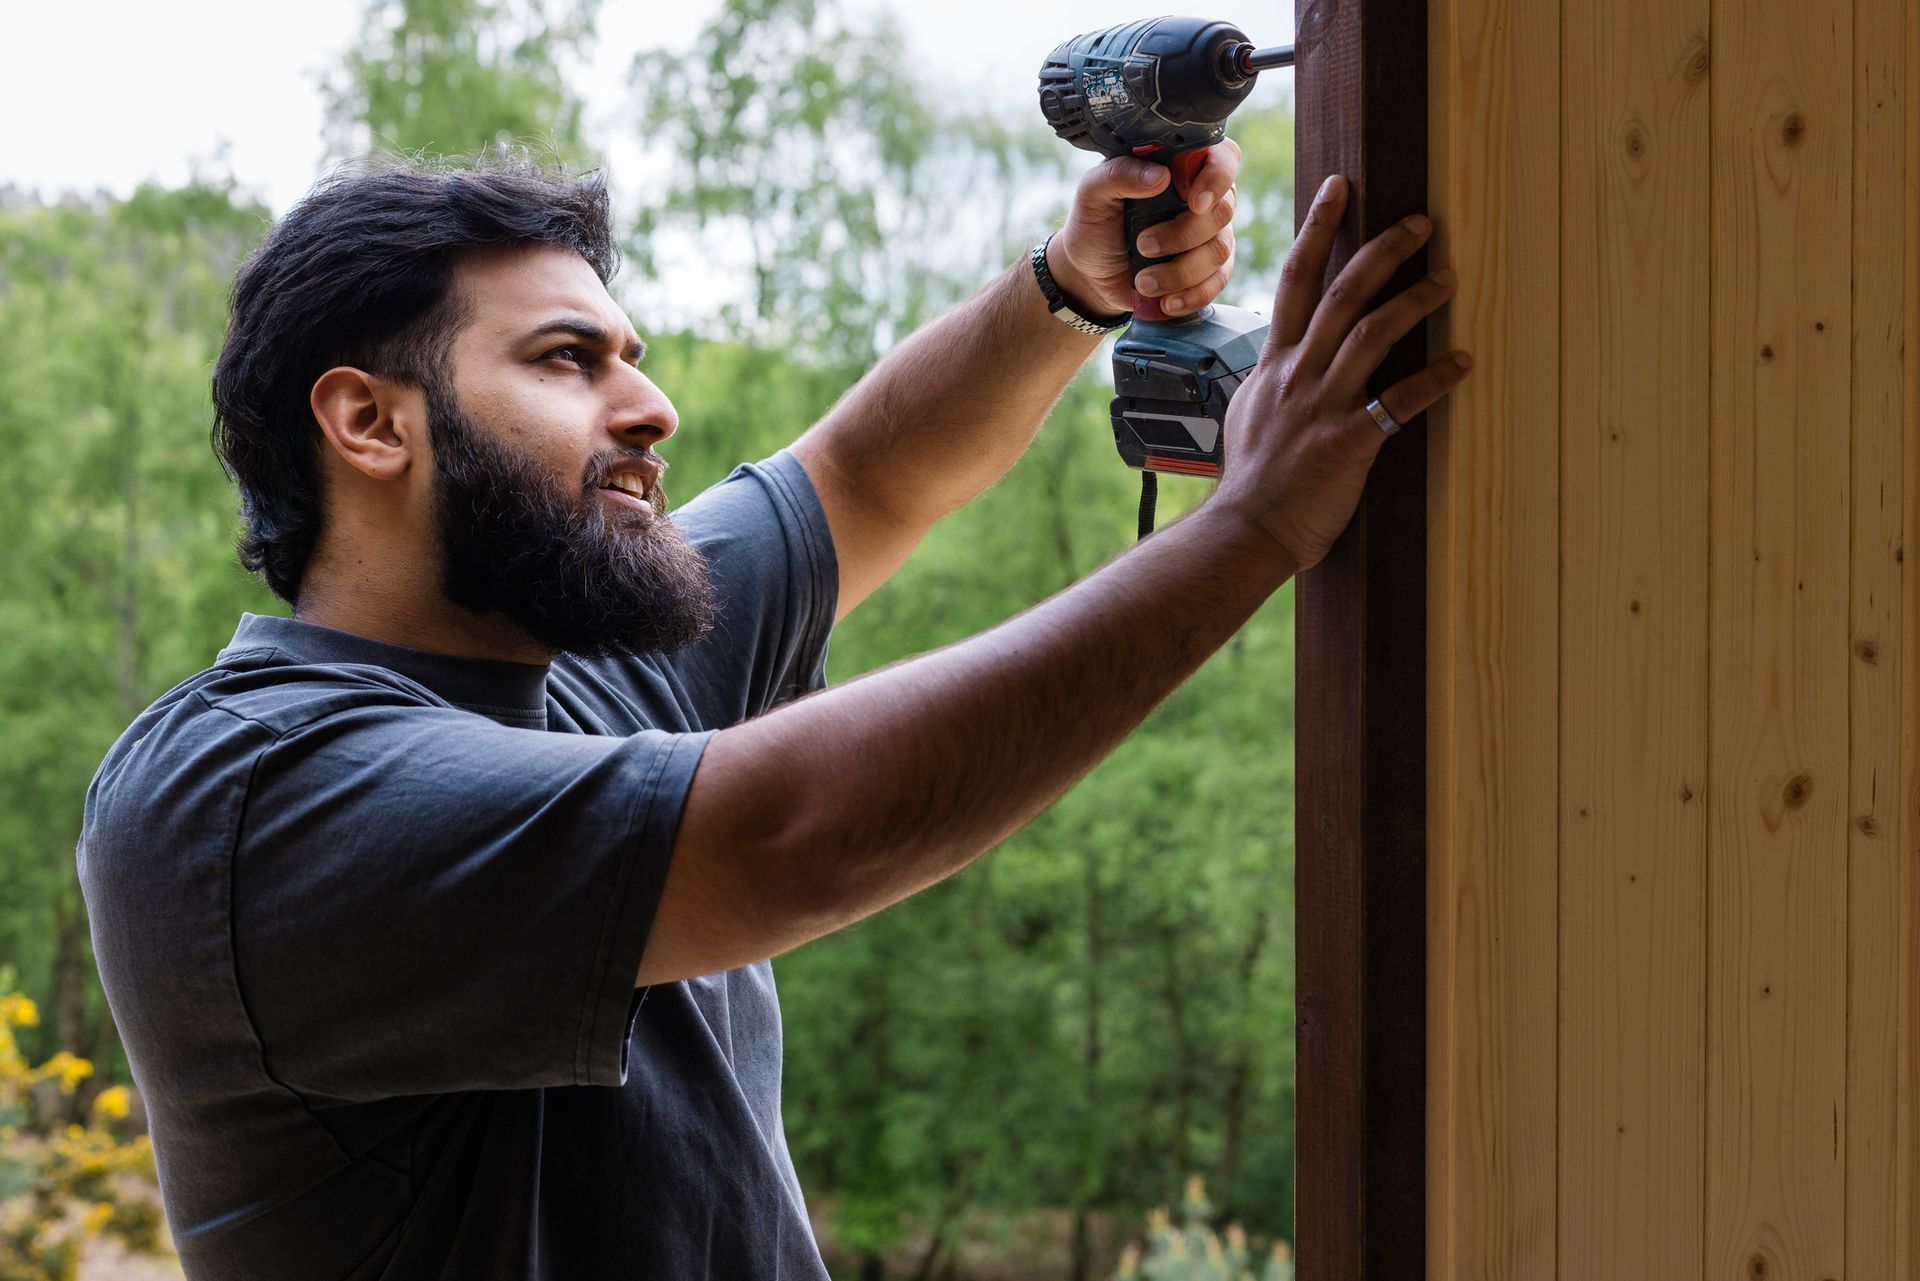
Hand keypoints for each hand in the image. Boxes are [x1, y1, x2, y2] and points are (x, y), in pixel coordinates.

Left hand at [1048, 139, 1241, 318]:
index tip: (1194, 202)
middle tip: (1142, 245)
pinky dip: (1191, 295)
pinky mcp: (1208, 270)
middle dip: (1183, 235)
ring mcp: (1209, 235)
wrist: (1090, 275)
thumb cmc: (1094, 226)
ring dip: (1180, 272)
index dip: (1217, 177)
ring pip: (1218, 250)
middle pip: (1222, 211)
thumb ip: (1119, 174)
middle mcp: (1201, 198)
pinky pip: (1217, 283)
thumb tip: (1160, 176)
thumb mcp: (1092, 194)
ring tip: (1143, 281)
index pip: (1222, 157)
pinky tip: (1166, 301)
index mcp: (1179, 168)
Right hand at [1210, 175, 1471, 573]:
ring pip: (1371, 335)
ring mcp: (1322, 406)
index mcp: (1274, 363)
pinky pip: (1400, 402)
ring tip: (1449, 279)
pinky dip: (1435, 380)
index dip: (1318, 229)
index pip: (1295, 280)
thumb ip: (1270, 381)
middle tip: (1421, 221)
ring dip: (1415, 301)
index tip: (1340, 188)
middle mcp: (1298, 374)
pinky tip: (1463, 362)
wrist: (1245, 530)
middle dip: (1383, 249)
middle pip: (1341, 293)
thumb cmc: (1251, 481)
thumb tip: (1278, 361)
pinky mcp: (1348, 442)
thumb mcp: (1248, 415)